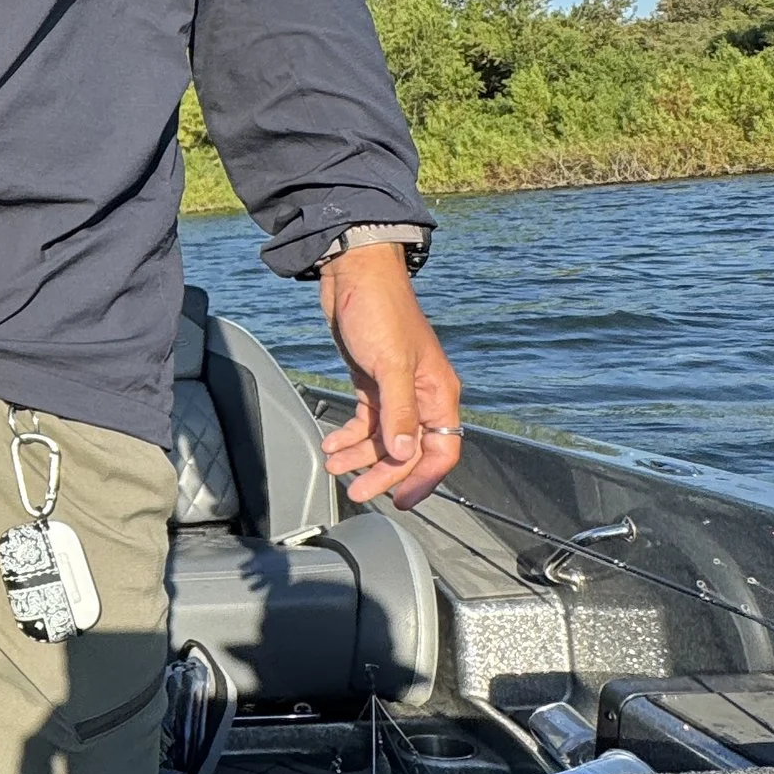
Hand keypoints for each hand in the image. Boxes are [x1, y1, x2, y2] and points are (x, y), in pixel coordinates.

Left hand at [317, 244, 461, 509]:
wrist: (354, 273)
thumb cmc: (379, 310)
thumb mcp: (390, 364)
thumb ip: (398, 411)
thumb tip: (405, 453)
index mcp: (438, 392)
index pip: (442, 449)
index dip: (424, 478)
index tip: (401, 500)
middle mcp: (420, 395)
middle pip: (408, 450)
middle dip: (383, 473)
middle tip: (357, 491)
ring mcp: (395, 389)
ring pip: (383, 438)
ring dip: (360, 455)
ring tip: (333, 464)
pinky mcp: (371, 381)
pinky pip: (366, 421)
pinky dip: (349, 435)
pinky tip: (331, 443)